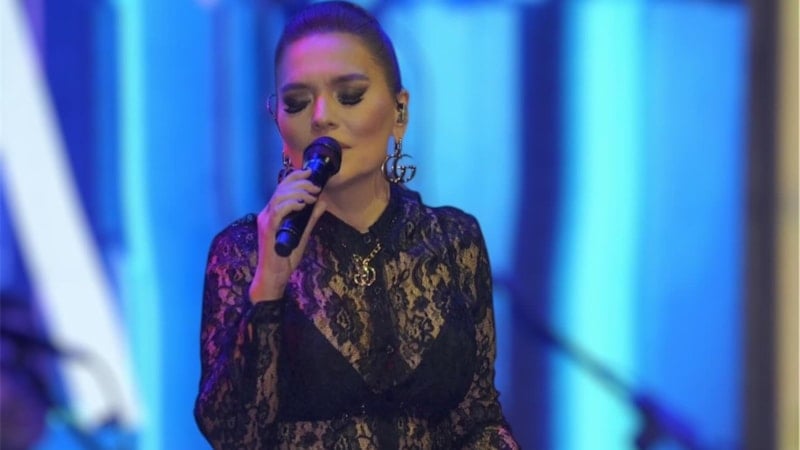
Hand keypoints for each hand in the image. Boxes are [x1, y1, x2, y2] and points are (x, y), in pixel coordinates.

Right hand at [249, 169, 326, 302]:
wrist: (274, 276)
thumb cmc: (285, 258)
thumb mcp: (303, 234)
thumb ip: (311, 219)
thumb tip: (322, 203)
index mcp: (273, 212)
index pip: (282, 187)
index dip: (296, 177)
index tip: (311, 172)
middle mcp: (267, 213)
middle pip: (281, 188)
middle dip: (301, 183)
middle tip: (316, 186)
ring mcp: (266, 221)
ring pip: (280, 197)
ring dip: (298, 193)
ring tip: (311, 196)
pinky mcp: (268, 229)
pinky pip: (278, 211)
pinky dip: (291, 204)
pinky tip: (302, 205)